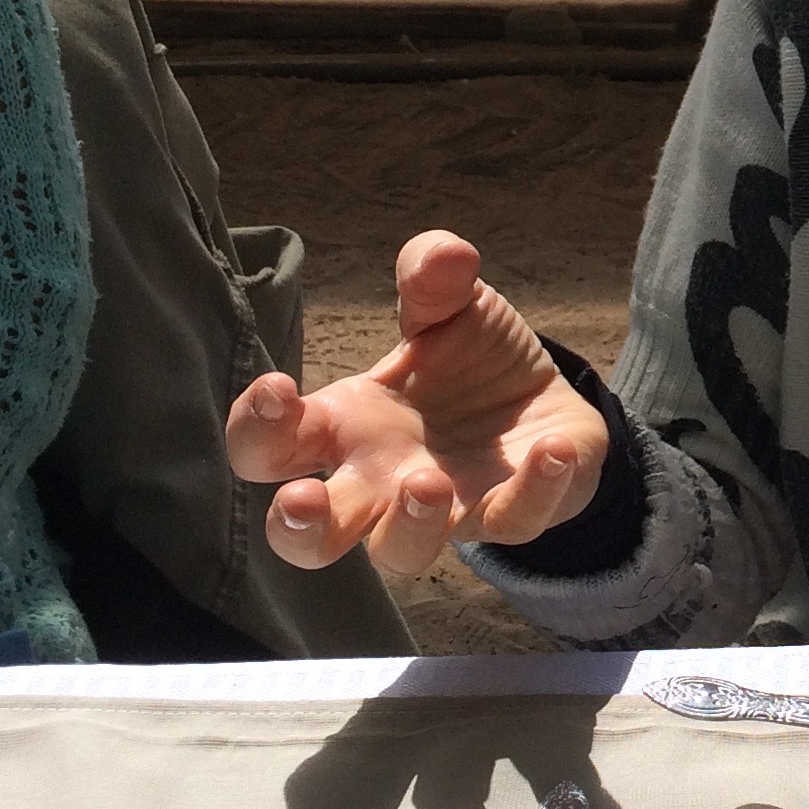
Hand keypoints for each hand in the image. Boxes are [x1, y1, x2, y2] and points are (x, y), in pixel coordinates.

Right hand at [227, 231, 607, 578]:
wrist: (545, 400)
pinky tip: (552, 448)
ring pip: (401, 553)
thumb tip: (443, 255)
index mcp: (346, 426)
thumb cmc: (468, 361)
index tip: (279, 389)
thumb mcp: (451, 306)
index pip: (267, 450)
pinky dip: (534, 488)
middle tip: (303, 500)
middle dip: (297, 528)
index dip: (256, 429)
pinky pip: (514, 519)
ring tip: (427, 479)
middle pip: (310, 538)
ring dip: (408, 526)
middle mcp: (379, 481)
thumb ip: (433, 280)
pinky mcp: (510, 513)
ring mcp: (442, 509)